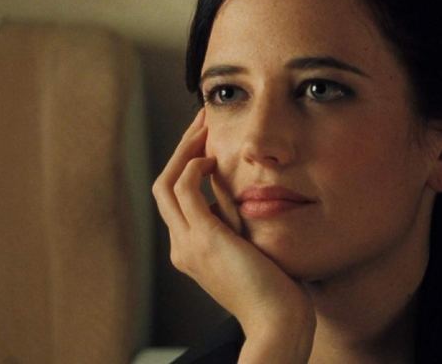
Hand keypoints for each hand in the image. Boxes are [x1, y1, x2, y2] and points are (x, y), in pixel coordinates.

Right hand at [153, 109, 314, 361]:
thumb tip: (242, 192)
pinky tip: (213, 157)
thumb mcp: (251, 248)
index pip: (176, 198)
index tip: (207, 139)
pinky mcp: (203, 239)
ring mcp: (187, 243)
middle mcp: (181, 245)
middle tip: (202, 120)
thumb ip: (239, 223)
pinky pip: (185, 190)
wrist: (277, 322)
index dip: (187, 164)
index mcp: (190, 249)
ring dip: (185, 149)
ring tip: (205, 126)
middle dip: (181, 148)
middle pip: (164, 184)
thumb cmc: (275, 291)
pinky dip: (194, 167)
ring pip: (167, 183)